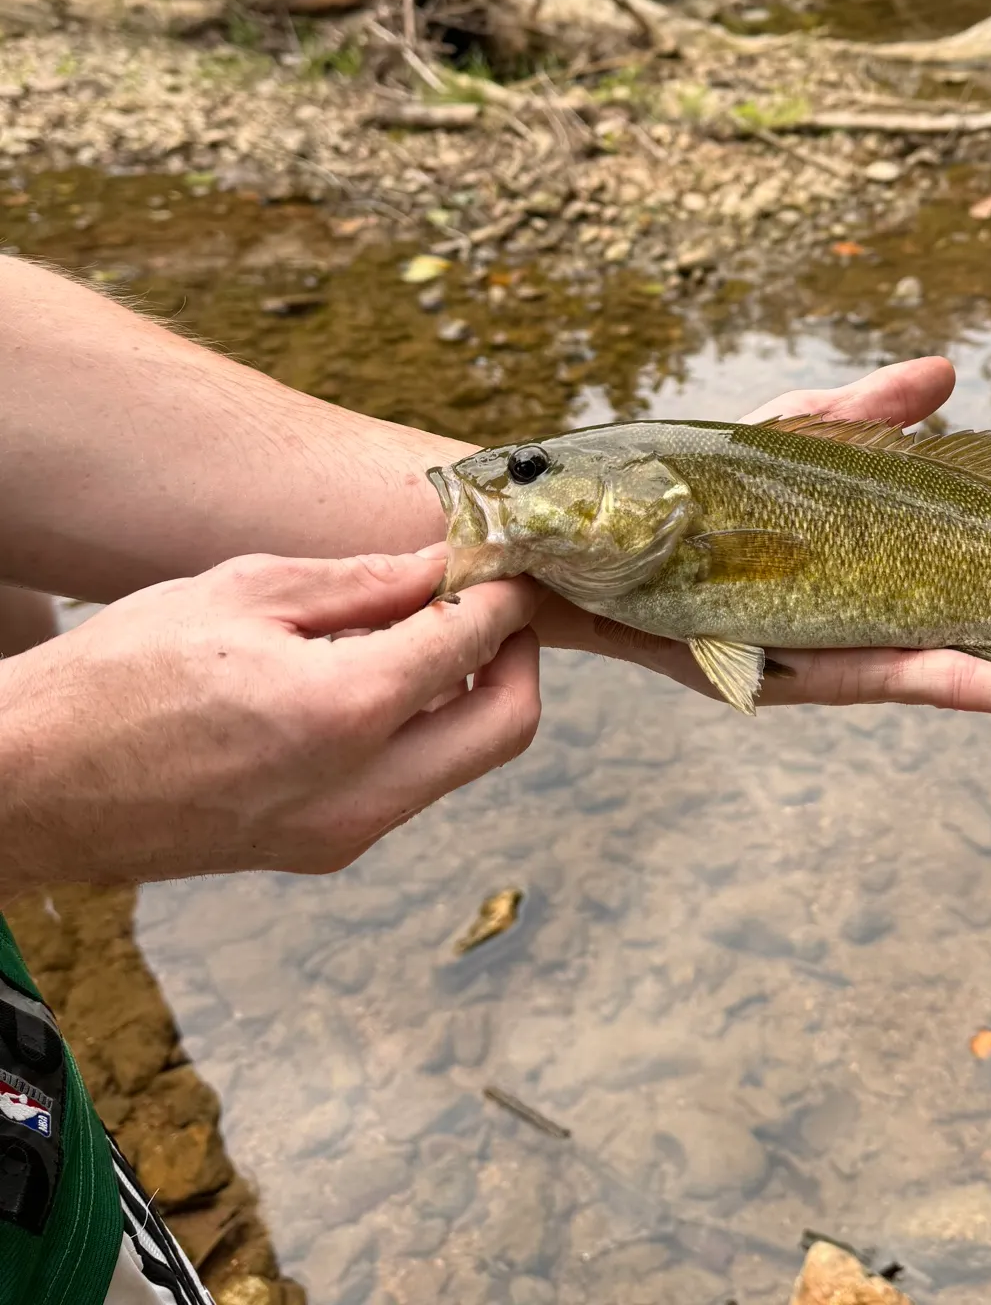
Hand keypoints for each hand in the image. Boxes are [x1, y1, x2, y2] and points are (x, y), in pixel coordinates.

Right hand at [0, 553, 539, 894]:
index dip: (504, 594)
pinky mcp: (322, 851)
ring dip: (474, 694)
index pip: (475, 642)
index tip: (506, 563)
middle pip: (509, 725)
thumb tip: (444, 563)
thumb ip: (363, 582)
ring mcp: (344, 835)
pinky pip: (412, 786)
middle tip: (490, 604)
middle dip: (518, 656)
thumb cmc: (117, 677)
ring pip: (466, 761)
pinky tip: (383, 682)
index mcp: (342, 712)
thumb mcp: (243, 593)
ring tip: (431, 632)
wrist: (31, 784)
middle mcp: (360, 791)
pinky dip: (426, 731)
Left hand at [534, 356, 990, 723]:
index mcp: (883, 554)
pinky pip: (915, 678)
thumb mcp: (785, 438)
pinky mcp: (809, 669)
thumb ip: (865, 413)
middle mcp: (879, 608)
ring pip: (983, 652)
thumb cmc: (686, 488)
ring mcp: (851, 643)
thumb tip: (948, 373)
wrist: (581, 536)